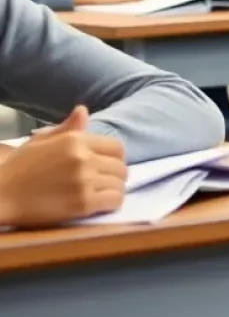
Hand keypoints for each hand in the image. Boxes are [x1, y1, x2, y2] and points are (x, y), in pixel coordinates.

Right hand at [0, 106, 126, 227]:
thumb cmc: (18, 169)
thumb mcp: (41, 141)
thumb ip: (67, 128)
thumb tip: (83, 110)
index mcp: (76, 140)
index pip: (117, 147)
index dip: (115, 159)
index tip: (108, 167)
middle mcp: (84, 158)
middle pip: (121, 167)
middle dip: (116, 176)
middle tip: (105, 184)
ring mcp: (84, 181)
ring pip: (119, 184)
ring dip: (114, 190)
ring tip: (102, 195)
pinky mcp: (82, 204)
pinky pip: (113, 201)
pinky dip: (112, 204)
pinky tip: (101, 206)